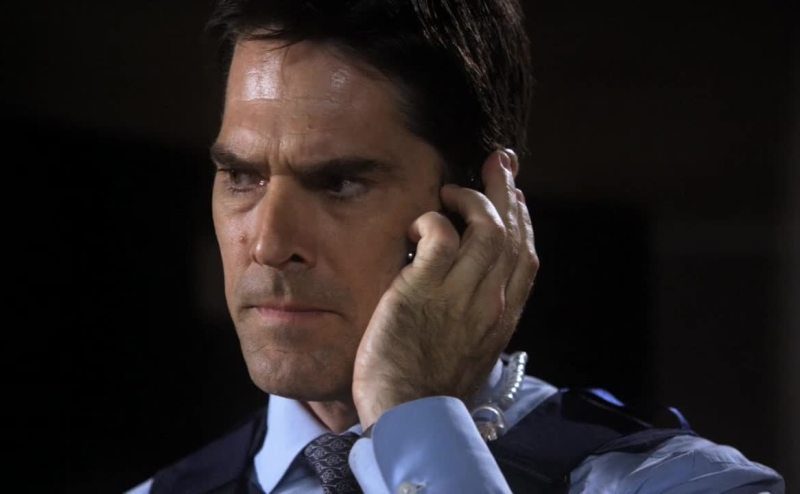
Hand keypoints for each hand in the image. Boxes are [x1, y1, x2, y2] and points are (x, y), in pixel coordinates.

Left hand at [352, 149, 538, 427]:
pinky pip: (439, 234)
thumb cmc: (430, 389)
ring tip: (453, 188)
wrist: (409, 416)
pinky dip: (431, 219)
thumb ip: (475, 320)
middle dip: (507, 192)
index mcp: (502, 318)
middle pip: (511, 233)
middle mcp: (491, 302)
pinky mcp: (425, 288)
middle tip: (500, 162)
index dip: (523, 221)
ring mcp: (461, 293)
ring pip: (485, 228)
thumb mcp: (469, 355)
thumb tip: (468, 294)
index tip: (515, 197)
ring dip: (473, 198)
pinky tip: (419, 224)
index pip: (525, 258)